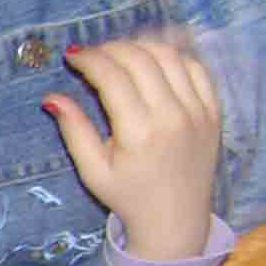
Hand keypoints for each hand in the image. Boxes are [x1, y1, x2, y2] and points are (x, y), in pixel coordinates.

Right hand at [45, 36, 219, 260]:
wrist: (175, 218)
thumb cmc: (128, 196)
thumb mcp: (92, 170)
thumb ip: (74, 130)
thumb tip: (52, 98)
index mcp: (140, 133)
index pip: (112, 77)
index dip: (89, 59)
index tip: (72, 56)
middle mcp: (173, 116)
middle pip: (140, 60)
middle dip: (110, 48)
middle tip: (92, 54)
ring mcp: (198, 112)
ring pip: (170, 57)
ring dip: (140, 46)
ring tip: (119, 54)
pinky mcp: (213, 112)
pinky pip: (196, 69)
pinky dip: (172, 57)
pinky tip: (152, 61)